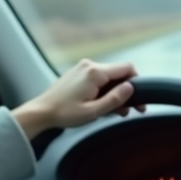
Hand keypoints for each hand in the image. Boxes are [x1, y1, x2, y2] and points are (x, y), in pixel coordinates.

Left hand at [12, 59, 145, 139]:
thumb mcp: (93, 112)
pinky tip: (101, 104)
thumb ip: (114, 99)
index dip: (137, 83)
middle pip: (118, 73)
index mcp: (95, 72)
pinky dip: (104, 89)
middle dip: (125, 91)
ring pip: (109, 76)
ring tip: (113, 111)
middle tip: (127, 110)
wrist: (42, 111)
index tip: (138, 100)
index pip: (127, 68)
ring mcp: (83, 67)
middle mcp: (90, 65)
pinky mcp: (78, 73)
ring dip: (114, 92)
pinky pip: (98, 78)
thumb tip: (130, 88)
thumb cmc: (65, 113)